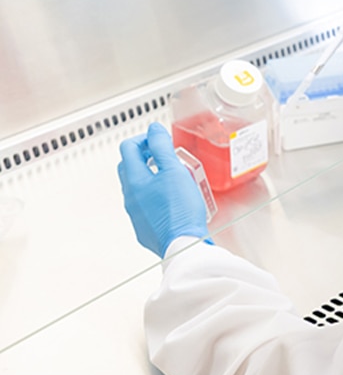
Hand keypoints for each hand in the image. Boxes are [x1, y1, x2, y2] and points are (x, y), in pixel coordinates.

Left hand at [118, 123, 210, 256]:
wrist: (182, 244)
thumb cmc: (180, 210)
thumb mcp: (174, 171)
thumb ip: (162, 148)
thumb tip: (153, 130)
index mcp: (134, 180)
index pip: (129, 148)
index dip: (145, 139)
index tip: (160, 140)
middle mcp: (130, 196)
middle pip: (129, 166)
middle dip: (146, 155)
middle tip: (164, 154)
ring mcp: (135, 213)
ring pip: (137, 186)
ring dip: (151, 175)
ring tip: (172, 175)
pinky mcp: (144, 226)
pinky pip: (145, 203)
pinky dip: (155, 194)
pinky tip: (173, 198)